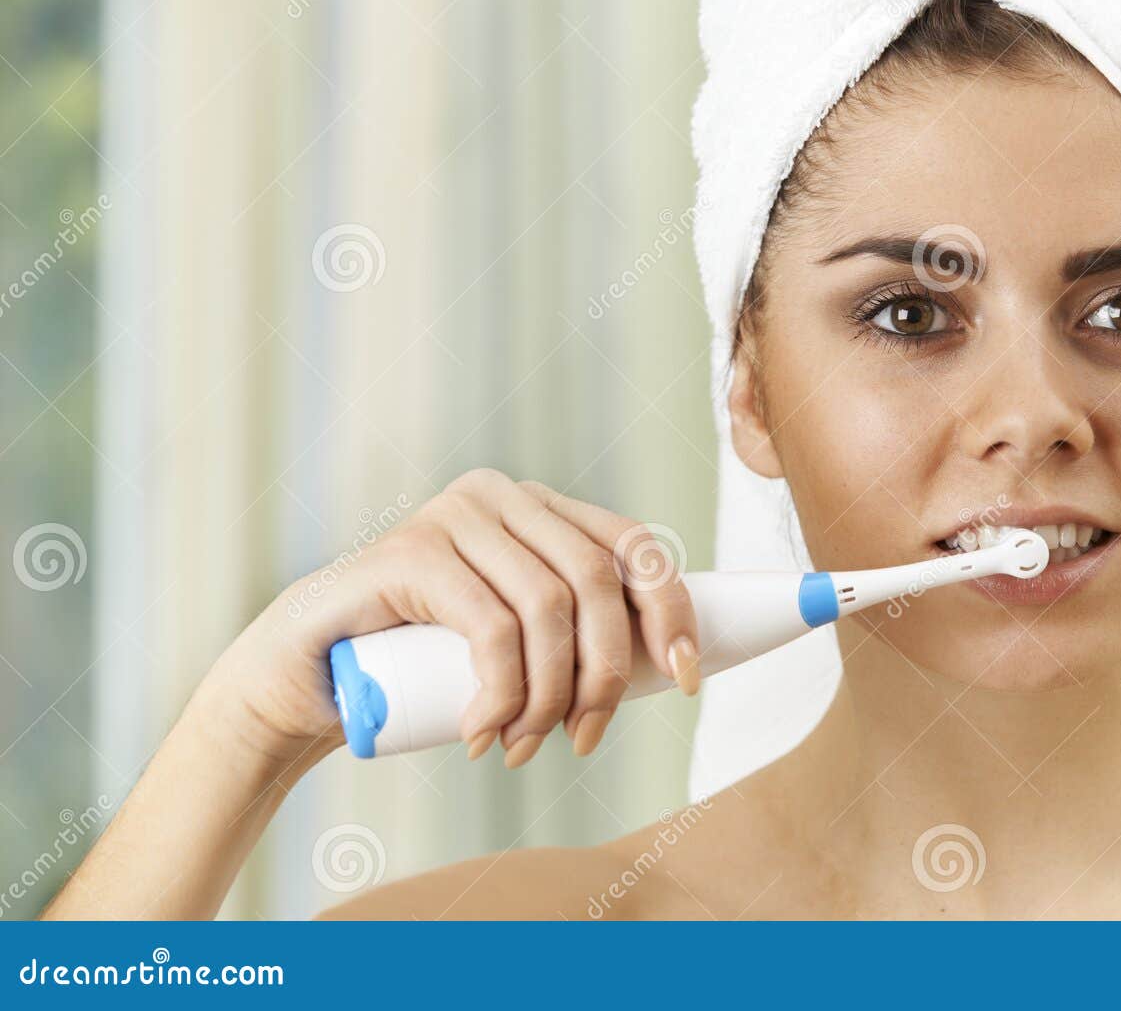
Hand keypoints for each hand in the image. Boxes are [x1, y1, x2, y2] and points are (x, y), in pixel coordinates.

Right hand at [201, 468, 699, 769]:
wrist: (312, 676)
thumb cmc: (426, 666)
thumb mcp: (519, 647)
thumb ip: (579, 638)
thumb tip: (673, 668)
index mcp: (541, 510)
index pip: (633, 546)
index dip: (671, 609)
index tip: (687, 679)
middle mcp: (503, 497)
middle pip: (597, 579)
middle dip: (607, 672)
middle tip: (584, 738)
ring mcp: (454, 515)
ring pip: (549, 606)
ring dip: (551, 695)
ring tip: (524, 746)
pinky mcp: (410, 551)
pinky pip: (491, 628)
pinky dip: (501, 693)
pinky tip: (484, 732)